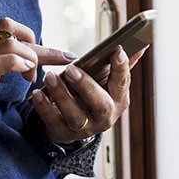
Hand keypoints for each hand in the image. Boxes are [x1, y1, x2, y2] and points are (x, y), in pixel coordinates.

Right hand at [0, 18, 77, 165]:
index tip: (52, 55)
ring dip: (32, 58)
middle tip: (57, 62)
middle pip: (12, 28)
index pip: (7, 27)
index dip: (32, 37)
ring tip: (32, 79)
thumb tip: (25, 63)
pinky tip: (26, 76)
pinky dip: (19, 64)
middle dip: (40, 44)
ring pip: (11, 42)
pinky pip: (0, 61)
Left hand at [29, 44, 147, 144]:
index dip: (121, 69)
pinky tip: (38, 93)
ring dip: (61, 95)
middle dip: (86, 86)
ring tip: (50, 76)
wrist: (74, 126)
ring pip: (74, 115)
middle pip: (99, 103)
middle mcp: (104, 116)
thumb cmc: (93, 97)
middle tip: (71, 69)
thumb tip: (141, 45)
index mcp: (118, 100)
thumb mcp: (108, 83)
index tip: (117, 51)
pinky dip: (44, 107)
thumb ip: (122, 66)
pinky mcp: (64, 133)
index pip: (122, 83)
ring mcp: (85, 128)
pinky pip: (53, 121)